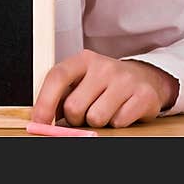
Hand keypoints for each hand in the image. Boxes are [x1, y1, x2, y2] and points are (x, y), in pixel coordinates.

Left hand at [32, 49, 178, 127]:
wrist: (143, 78)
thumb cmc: (104, 82)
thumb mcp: (81, 80)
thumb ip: (61, 95)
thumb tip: (42, 118)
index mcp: (83, 59)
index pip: (57, 77)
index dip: (45, 101)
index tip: (39, 121)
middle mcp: (104, 66)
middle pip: (74, 106)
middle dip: (75, 118)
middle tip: (84, 113)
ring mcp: (125, 80)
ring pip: (96, 118)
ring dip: (96, 122)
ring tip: (104, 110)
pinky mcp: (144, 96)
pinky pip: (118, 123)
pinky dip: (116, 124)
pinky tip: (120, 111)